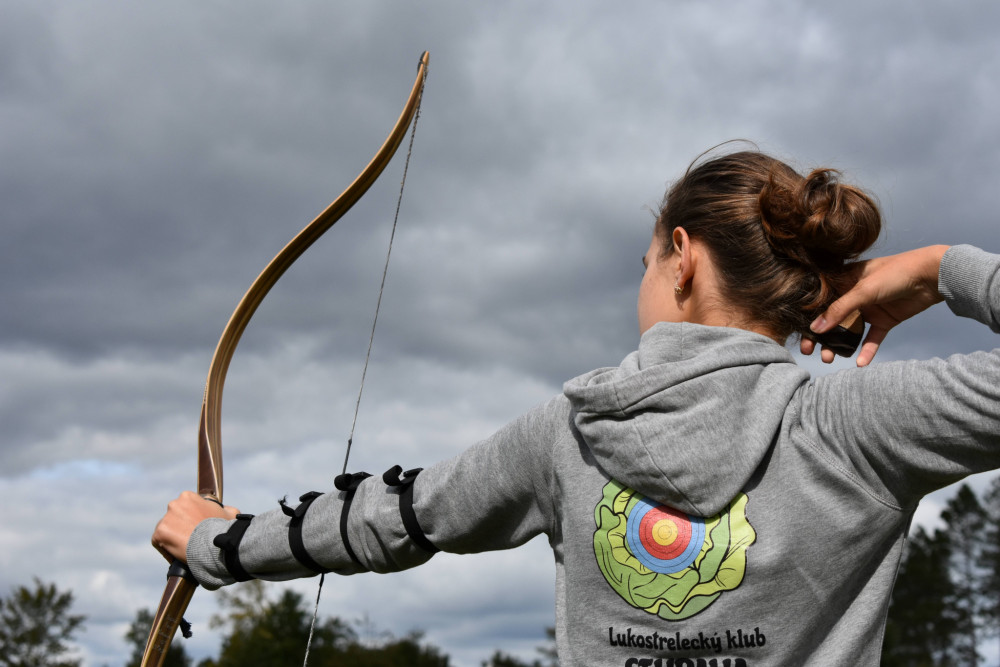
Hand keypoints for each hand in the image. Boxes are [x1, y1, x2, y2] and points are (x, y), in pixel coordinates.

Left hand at [152, 491, 239, 562]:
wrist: (215, 544)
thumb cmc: (223, 528)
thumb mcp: (230, 513)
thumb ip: (225, 509)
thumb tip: (225, 510)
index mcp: (188, 496)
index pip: (185, 506)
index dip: (190, 518)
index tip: (196, 528)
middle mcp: (174, 504)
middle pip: (173, 517)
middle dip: (180, 526)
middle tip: (190, 539)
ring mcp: (165, 518)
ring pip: (166, 529)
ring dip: (172, 537)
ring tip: (185, 548)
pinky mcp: (159, 533)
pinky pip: (159, 541)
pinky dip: (166, 548)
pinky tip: (177, 554)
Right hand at [802, 245, 948, 366]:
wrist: (932, 276)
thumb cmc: (895, 272)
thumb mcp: (863, 290)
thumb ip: (839, 310)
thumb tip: (815, 329)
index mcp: (844, 281)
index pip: (820, 301)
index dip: (808, 317)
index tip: (800, 334)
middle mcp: (853, 296)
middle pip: (831, 319)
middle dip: (820, 336)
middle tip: (810, 351)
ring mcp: (869, 309)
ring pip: (848, 331)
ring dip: (839, 345)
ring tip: (830, 359)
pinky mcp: (884, 320)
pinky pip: (871, 338)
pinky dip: (866, 351)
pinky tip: (860, 363)